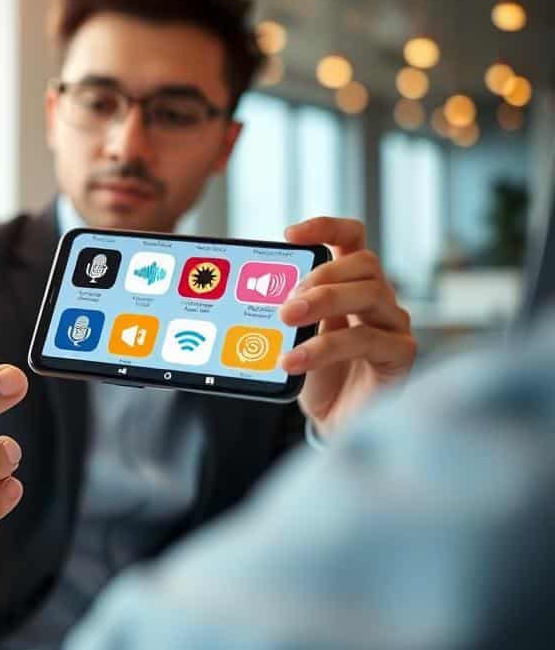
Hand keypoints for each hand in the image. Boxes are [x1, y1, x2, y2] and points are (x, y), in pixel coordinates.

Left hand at [278, 217, 416, 436]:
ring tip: (287, 320)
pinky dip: (326, 348)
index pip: (350, 238)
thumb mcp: (294, 336)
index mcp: (350, 284)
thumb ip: (285, 311)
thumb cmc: (317, 375)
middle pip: (363, 263)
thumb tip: (249, 292)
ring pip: (371, 294)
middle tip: (285, 300)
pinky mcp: (400, 355)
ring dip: (324, 302)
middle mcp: (377, 299)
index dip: (325, 227)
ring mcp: (393, 325)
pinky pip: (369, 340)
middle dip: (321, 275)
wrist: (333, 422)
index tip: (290, 234)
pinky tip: (295, 360)